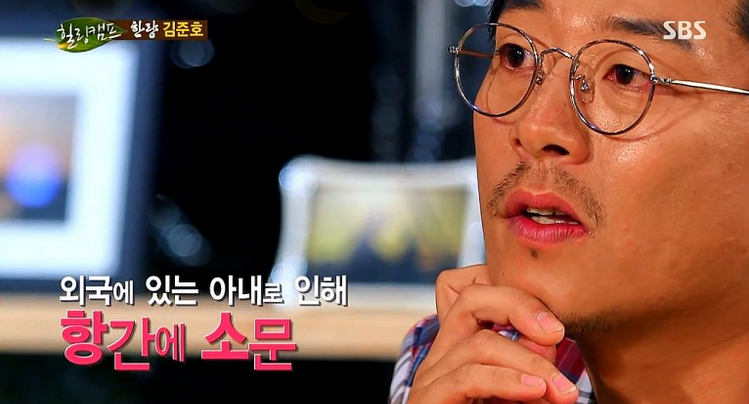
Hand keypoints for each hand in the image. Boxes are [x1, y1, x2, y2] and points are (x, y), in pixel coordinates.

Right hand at [405, 265, 579, 403]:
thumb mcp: (521, 390)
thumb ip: (530, 365)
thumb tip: (550, 338)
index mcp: (464, 345)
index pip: (476, 291)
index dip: (516, 295)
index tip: (556, 327)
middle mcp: (443, 354)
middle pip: (471, 298)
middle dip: (519, 306)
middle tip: (558, 333)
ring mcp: (433, 376)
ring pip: (479, 343)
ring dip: (530, 363)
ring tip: (563, 392)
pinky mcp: (429, 400)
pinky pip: (468, 377)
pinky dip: (508, 381)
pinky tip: (536, 392)